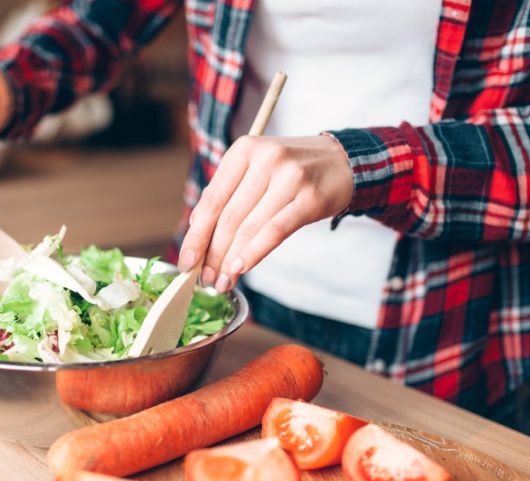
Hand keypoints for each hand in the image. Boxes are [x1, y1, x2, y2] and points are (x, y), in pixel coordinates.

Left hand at [177, 135, 353, 291]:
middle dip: (212, 253)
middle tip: (204, 278)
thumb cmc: (292, 170)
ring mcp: (290, 177)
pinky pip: (275, 231)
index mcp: (244, 150)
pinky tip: (241, 268)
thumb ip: (228, 194)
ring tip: (222, 280)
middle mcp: (266, 159)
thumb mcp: (256, 169)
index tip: (186, 261)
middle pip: (228, 217)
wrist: (343, 160)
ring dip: (231, 260)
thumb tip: (197, 233)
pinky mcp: (310, 197)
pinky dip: (254, 253)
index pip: (212, 200)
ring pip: (249, 227)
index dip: (196, 235)